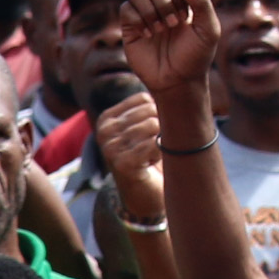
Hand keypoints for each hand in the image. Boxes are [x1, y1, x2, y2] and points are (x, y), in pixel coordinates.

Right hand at [95, 89, 168, 226]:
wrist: (148, 197)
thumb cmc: (152, 158)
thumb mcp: (151, 125)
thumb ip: (155, 105)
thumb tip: (174, 82)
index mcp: (108, 118)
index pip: (146, 99)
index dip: (160, 115)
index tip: (153, 135)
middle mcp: (104, 130)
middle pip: (152, 111)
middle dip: (164, 129)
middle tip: (154, 149)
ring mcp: (110, 147)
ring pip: (154, 126)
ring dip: (162, 143)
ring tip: (151, 157)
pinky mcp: (121, 163)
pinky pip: (154, 144)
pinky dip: (160, 154)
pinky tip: (151, 164)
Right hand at [122, 0, 222, 98]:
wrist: (179, 81)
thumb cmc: (196, 55)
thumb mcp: (209, 30)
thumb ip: (202, 2)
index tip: (186, 15)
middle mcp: (160, 0)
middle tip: (174, 22)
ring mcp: (143, 11)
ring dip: (149, 8)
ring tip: (161, 29)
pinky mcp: (129, 26)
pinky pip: (126, 8)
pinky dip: (138, 20)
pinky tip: (149, 35)